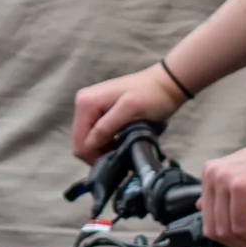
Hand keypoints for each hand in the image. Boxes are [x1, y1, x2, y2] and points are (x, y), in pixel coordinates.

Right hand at [72, 66, 186, 162]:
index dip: (96, 157)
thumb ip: (107, 127)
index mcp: (85, 103)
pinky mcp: (97, 111)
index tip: (117, 163)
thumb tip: (89, 145)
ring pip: (88, 139)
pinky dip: (105, 143)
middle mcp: (82, 103)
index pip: (80, 142)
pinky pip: (95, 134)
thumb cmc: (152, 96)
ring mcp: (89, 107)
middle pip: (81, 141)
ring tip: (122, 151)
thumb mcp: (130, 111)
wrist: (165, 83)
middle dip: (98, 153)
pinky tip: (119, 144)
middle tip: (120, 159)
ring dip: (102, 149)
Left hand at [198, 137, 245, 246]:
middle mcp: (214, 173)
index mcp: (212, 172)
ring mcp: (225, 179)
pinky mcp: (241, 187)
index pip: (207, 218)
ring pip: (226, 230)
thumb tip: (201, 206)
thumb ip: (224, 190)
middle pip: (214, 227)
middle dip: (237, 244)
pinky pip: (240, 226)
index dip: (228, 237)